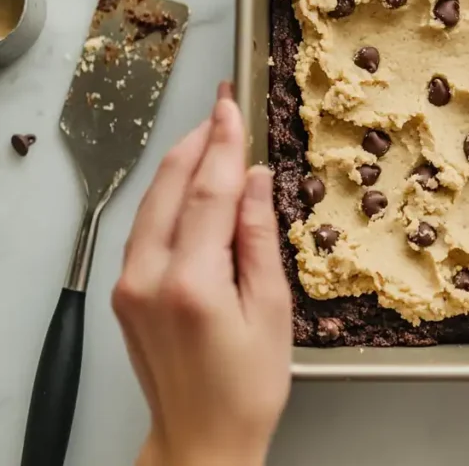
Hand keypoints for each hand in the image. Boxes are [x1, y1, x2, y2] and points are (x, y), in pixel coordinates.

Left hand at [112, 83, 291, 465]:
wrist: (201, 436)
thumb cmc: (247, 386)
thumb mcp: (272, 309)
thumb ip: (258, 237)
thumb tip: (254, 180)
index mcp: (192, 283)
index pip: (209, 192)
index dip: (224, 144)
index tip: (232, 107)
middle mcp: (149, 279)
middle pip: (170, 189)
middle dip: (197, 142)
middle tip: (220, 108)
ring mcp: (129, 285)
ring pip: (151, 204)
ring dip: (180, 165)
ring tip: (209, 136)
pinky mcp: (124, 292)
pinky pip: (144, 228)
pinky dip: (168, 197)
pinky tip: (188, 185)